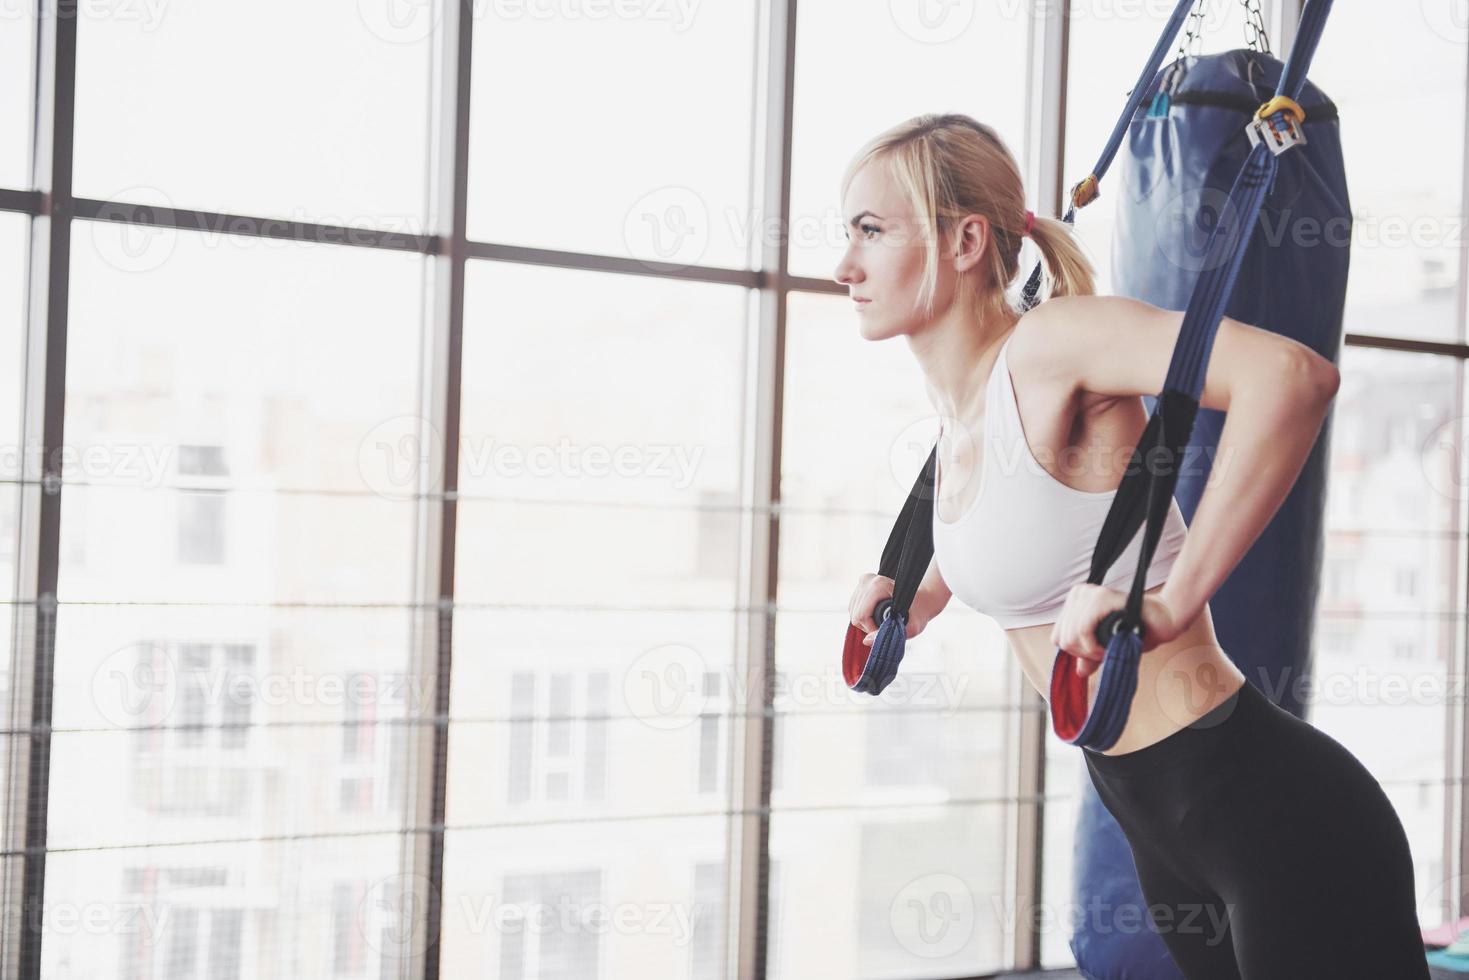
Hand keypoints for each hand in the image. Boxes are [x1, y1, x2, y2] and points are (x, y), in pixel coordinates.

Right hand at [849, 573, 934, 647]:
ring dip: (866, 621)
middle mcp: (867, 580)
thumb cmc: (919, 613)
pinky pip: (854, 607)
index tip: (887, 629)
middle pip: (855, 614)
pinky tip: (877, 614)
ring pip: (853, 611)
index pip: (860, 616)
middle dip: (868, 626)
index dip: (871, 629)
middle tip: (886, 626)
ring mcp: (863, 580)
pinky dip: (864, 615)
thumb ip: (887, 635)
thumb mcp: (909, 628)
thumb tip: (866, 641)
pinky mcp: (861, 583)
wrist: (923, 599)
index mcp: (877, 585)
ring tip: (883, 620)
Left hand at [1048, 585, 1182, 679]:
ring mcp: (1088, 593)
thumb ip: (1090, 655)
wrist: (1163, 621)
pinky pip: (1082, 630)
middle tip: (1105, 651)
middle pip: (1061, 639)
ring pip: (1070, 636)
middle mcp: (1079, 593)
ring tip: (1109, 647)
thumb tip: (1079, 671)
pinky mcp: (1100, 597)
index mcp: (1075, 602)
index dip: (1076, 652)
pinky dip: (1093, 645)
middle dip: (1083, 653)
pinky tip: (1107, 646)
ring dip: (1090, 651)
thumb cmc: (1136, 630)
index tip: (1097, 652)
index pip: (1057, 637)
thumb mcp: (1106, 646)